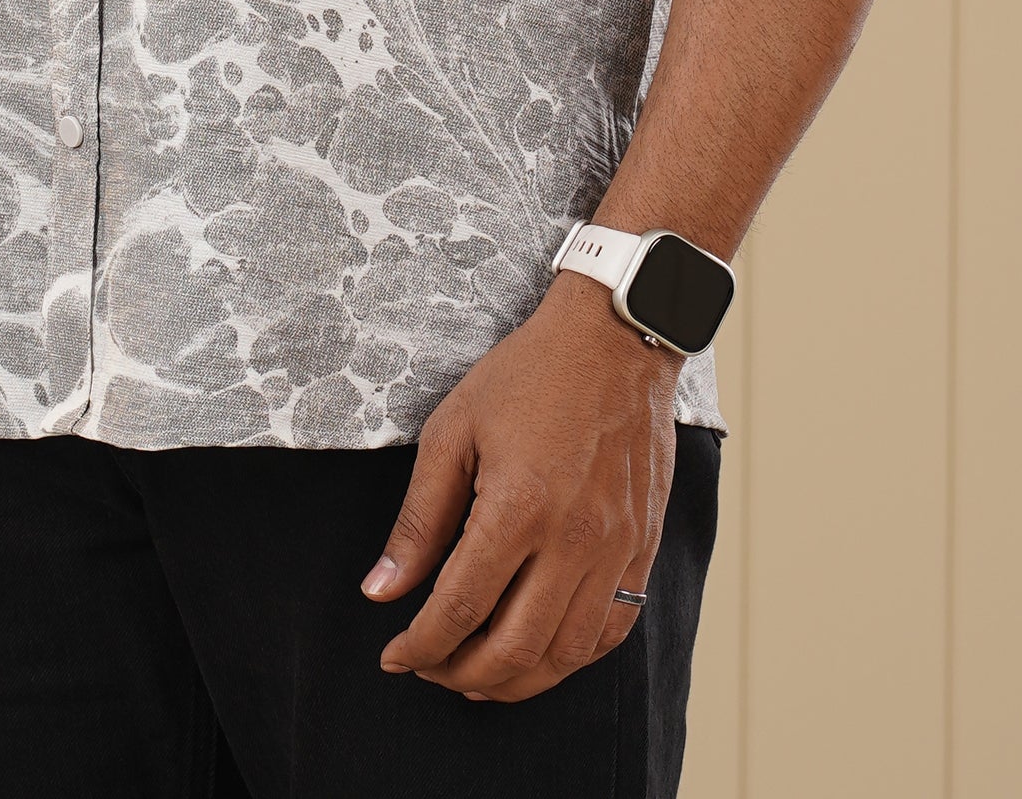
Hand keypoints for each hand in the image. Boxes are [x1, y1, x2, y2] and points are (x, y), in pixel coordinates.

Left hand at [359, 272, 680, 702]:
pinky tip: (539, 651)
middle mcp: (573, 540)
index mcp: (518, 508)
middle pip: (514, 650)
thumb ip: (418, 519)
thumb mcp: (453, 430)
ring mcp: (615, 549)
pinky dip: (570, 658)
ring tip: (476, 672)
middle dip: (460, 674)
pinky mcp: (641, 548)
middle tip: (430, 667)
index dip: (421, 646)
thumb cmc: (529, 376)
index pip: (460, 610)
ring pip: (565, 656)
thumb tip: (380, 590)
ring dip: (515, 681)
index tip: (395, 656)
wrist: (615, 340)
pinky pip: (612, 631)